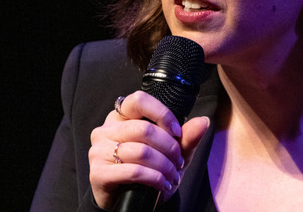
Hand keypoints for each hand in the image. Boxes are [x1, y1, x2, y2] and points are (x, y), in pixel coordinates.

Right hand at [88, 91, 209, 209]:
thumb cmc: (147, 171)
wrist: (128, 202)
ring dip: (164, 166)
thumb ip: (186, 137)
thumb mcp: (171, 153)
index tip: (177, 132)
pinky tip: (162, 185)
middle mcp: (106, 129)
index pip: (139, 100)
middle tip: (178, 162)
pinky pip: (134, 171)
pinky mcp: (98, 172)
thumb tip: (203, 121)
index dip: (162, 114)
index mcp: (121, 117)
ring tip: (172, 175)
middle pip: (143, 128)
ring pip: (140, 151)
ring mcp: (99, 150)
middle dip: (169, 148)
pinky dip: (154, 178)